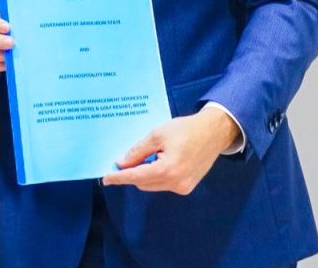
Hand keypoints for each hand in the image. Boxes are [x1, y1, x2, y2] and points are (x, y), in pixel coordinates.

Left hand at [101, 109, 241, 194]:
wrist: (212, 133)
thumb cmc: (185, 130)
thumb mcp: (157, 135)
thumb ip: (138, 151)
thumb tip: (122, 163)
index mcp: (168, 169)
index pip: (136, 176)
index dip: (119, 177)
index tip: (105, 178)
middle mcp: (176, 183)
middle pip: (143, 183)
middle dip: (132, 173)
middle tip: (124, 159)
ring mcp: (183, 187)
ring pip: (153, 185)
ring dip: (144, 174)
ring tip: (148, 155)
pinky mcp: (187, 187)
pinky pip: (164, 184)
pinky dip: (156, 175)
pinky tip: (159, 160)